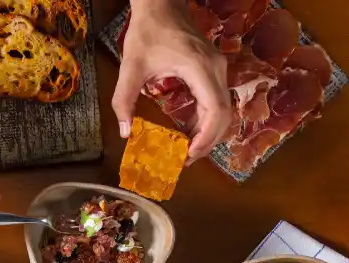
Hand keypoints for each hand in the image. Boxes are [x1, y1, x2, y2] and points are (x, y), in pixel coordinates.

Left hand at [114, 0, 230, 160]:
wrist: (161, 4)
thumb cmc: (148, 31)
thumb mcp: (131, 67)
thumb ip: (124, 99)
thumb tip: (124, 132)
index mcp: (199, 68)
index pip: (215, 110)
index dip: (206, 137)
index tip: (190, 155)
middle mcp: (215, 69)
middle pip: (224, 115)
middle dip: (208, 141)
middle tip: (187, 161)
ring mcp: (217, 69)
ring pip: (223, 110)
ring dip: (208, 133)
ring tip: (187, 152)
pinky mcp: (213, 70)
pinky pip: (216, 101)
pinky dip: (206, 120)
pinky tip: (189, 132)